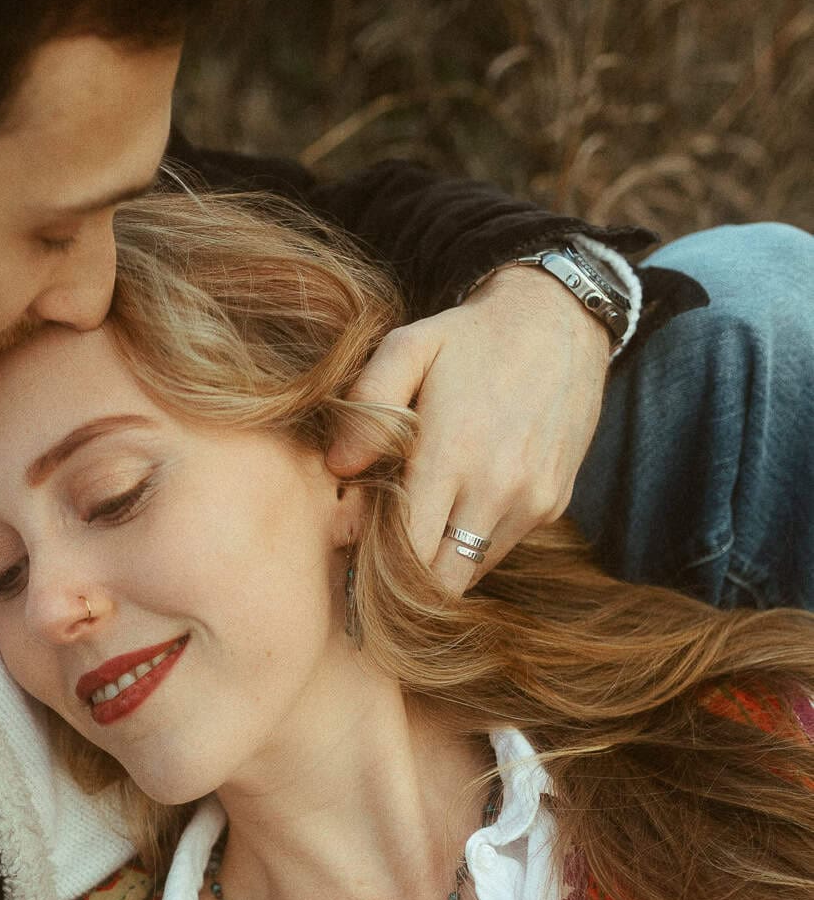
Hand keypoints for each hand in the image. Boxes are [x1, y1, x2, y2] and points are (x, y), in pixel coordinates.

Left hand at [328, 262, 611, 591]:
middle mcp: (497, 488)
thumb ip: (368, 406)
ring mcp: (531, 501)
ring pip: (470, 572)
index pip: (405, 550)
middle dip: (404, 579)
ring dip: (439, 563)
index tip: (354, 549)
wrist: (561, 319)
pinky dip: (473, 543)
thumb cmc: (471, 336)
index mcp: (452, 454)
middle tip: (378, 555)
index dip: (373, 561)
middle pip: (438, 579)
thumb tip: (339, 468)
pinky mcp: (553, 505)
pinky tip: (458, 506)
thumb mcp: (408, 347)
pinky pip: (499, 549)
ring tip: (418, 527)